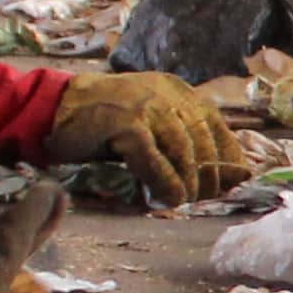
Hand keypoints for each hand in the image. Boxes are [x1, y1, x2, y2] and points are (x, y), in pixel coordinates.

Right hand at [52, 69, 247, 203]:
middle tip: (204, 197)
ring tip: (186, 201)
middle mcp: (167, 94)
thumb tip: (227, 170)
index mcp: (178, 91)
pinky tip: (170, 198)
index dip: (228, 155)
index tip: (234, 180)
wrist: (57, 106)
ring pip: (183, 149)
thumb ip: (183, 139)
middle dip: (209, 173)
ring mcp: (146, 106)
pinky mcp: (126, 123)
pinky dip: (165, 181)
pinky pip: (154, 157)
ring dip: (189, 181)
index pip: (216, 124)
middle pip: (202, 139)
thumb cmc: (107, 120)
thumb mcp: (152, 122)